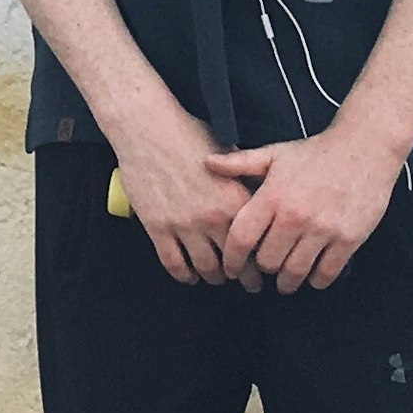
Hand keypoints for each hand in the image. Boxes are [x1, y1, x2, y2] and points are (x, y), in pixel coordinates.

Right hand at [112, 110, 250, 285]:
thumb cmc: (189, 135)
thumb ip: (246, 181)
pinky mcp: (157, 227)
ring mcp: (184, 225)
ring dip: (213, 277)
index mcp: (235, 200)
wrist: (148, 128)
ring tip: (216, 277)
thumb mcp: (228, 155)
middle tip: (247, 284)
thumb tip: (263, 197)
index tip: (263, 268)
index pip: (257, 244)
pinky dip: (184, 276)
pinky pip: (174, 264)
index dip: (263, 261)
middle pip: (235, 264)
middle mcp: (213, 217)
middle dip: (243, 278)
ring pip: (205, 269)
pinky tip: (189, 275)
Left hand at [211, 128, 403, 292]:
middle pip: (267, 261)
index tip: (231, 269)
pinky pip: (326, 273)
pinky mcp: (348, 239)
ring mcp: (323, 229)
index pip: (241, 238)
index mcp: (273, 196)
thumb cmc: (315, 153)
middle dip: (262, 269)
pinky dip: (316, 280)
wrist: (364, 148)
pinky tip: (312, 275)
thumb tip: (207, 163)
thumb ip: (240, 163)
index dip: (232, 259)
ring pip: (295, 272)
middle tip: (263, 270)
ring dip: (287, 281)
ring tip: (285, 280)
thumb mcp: (274, 154)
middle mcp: (295, 216)